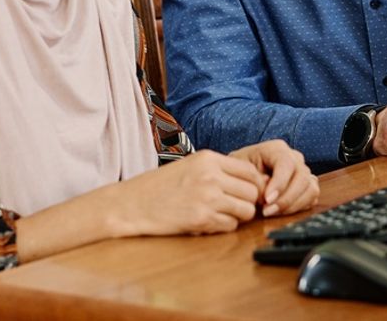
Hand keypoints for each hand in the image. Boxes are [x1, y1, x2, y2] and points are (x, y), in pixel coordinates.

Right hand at [114, 149, 265, 235]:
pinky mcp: (201, 218)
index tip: (248, 193)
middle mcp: (211, 175)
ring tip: (221, 214)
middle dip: (248, 202)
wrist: (131, 204)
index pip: (250, 171)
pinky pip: (230, 225)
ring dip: (238, 215)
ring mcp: (207, 197)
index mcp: (208, 158)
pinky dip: (224, 226)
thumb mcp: (190, 166)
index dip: (254, 184)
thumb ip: (218, 171)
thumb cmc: (160, 186)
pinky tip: (209, 222)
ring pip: (246, 210)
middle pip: (252, 191)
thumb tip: (252, 182)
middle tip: (235, 206)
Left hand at [230, 140, 318, 216]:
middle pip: (302, 177)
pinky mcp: (307, 185)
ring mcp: (302, 171)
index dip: (280, 183)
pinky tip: (281, 212)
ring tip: (272, 212)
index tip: (267, 200)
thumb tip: (267, 196)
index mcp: (276, 149)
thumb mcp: (240, 171)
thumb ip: (254, 181)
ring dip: (293, 205)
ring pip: (311, 189)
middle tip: (268, 211)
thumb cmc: (240, 171)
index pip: (286, 163)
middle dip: (286, 198)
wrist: (243, 176)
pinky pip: (312, 198)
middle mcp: (294, 157)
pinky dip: (298, 208)